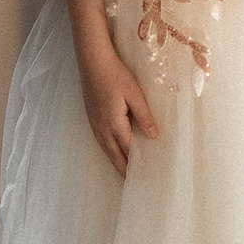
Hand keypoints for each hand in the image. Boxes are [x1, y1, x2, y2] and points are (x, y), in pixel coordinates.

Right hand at [73, 33, 157, 174]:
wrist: (93, 61)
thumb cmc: (116, 75)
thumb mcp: (135, 94)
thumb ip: (144, 116)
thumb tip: (153, 136)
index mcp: (115, 123)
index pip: (128, 149)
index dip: (136, 163)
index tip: (144, 175)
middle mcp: (102, 127)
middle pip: (114, 154)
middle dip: (123, 168)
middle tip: (132, 182)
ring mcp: (94, 122)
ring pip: (105, 148)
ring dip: (114, 160)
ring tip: (122, 171)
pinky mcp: (91, 116)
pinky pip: (100, 140)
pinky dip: (107, 149)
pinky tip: (110, 149)